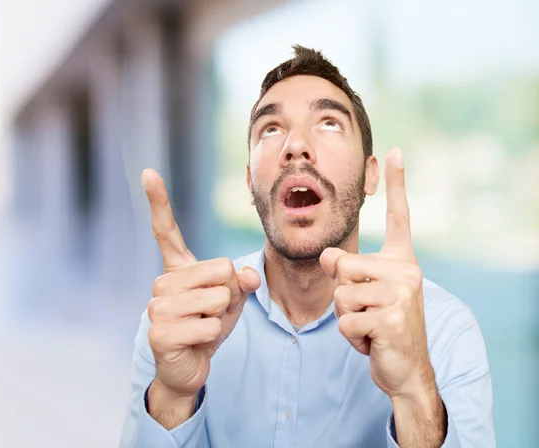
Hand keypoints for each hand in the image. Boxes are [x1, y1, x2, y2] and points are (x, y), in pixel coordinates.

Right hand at [143, 169, 260, 401]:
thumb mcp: (231, 301)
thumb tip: (246, 276)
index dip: (159, 202)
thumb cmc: (207, 328)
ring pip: (218, 298)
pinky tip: (196, 343)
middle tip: (210, 313)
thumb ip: (239, 282)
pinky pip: (209, 326)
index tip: (148, 173)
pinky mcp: (159, 332)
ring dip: (221, 317)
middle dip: (229, 294)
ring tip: (202, 327)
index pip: (166, 231)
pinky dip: (214, 336)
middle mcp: (162, 283)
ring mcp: (157, 307)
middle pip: (221, 269)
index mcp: (177, 270)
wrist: (189, 368)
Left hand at [320, 148, 432, 399]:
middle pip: (343, 265)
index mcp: (402, 260)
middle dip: (342, 294)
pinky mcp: (392, 319)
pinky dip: (350, 337)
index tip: (394, 151)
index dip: (397, 184)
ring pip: (340, 294)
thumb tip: (326, 256)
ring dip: (345, 318)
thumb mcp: (361, 293)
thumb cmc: (382, 326)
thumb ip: (345, 270)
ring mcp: (402, 294)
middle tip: (367, 311)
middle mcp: (407, 270)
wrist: (405, 369)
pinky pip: (345, 321)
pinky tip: (371, 342)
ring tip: (370, 327)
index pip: (400, 216)